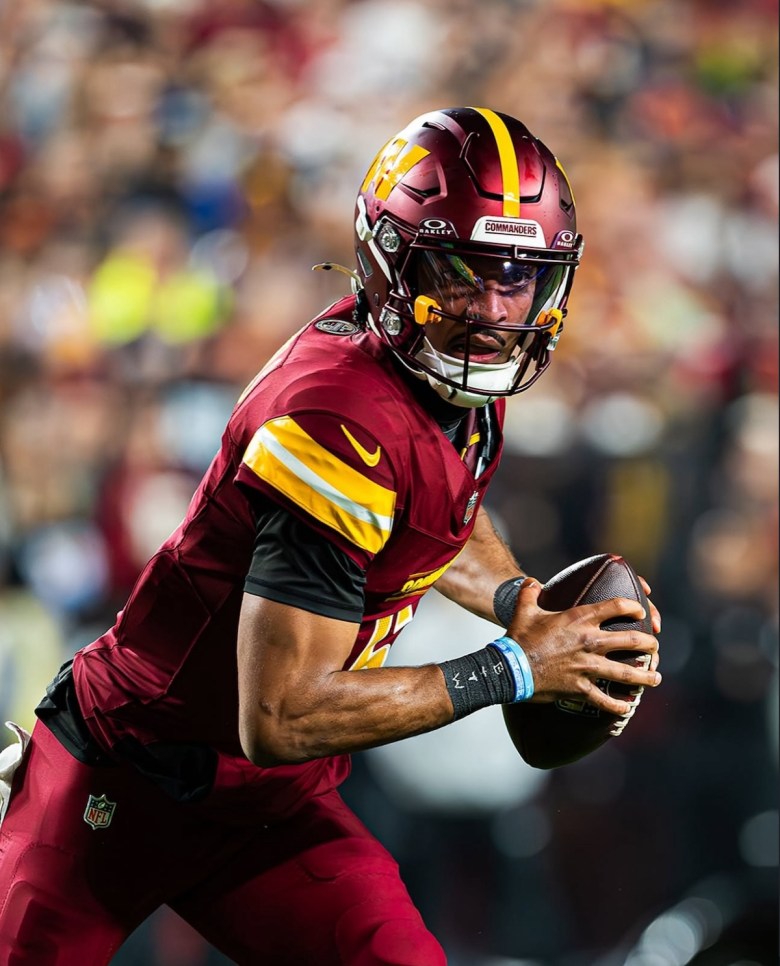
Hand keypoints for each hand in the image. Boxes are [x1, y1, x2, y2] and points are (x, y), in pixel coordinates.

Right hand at [507, 578, 660, 715]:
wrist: (510, 668)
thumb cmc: (518, 637)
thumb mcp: (524, 610)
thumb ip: (529, 592)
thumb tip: (530, 581)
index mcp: (579, 619)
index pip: (616, 607)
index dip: (633, 607)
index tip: (641, 611)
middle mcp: (589, 642)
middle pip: (631, 641)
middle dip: (648, 644)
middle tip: (654, 647)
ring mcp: (587, 667)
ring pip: (626, 673)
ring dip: (645, 676)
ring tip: (655, 678)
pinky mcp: (580, 688)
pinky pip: (605, 700)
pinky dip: (617, 705)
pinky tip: (626, 707)